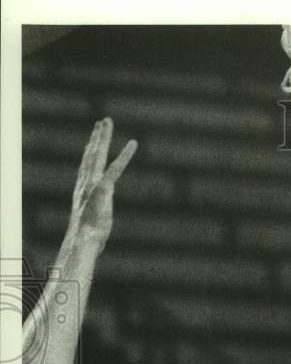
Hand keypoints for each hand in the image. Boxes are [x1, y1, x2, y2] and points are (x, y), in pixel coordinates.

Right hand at [68, 118, 136, 251]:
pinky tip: (133, 143)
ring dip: (103, 137)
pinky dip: (125, 155)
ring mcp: (94, 184)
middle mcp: (86, 183)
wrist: (83, 241)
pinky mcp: (104, 188)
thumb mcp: (92, 225)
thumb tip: (91, 228)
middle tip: (102, 122)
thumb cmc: (88, 238)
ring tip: (106, 122)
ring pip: (98, 155)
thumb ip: (93, 219)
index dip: (90, 151)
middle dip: (97, 137)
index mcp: (83, 190)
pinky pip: (116, 167)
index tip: (94, 140)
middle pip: (91, 155)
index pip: (87, 166)